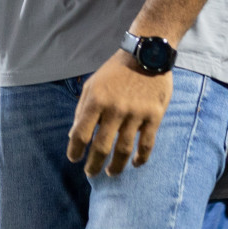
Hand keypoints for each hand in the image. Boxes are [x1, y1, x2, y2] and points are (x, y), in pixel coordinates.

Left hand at [67, 50, 172, 175]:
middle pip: (102, 147)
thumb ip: (82, 109)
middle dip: (93, 164)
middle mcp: (115, 109)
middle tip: (91, 173)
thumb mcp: (93, 84)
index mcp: (96, 100)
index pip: (81, 133)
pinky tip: (135, 164)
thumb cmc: (115, 70)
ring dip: (116, 166)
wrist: (147, 55)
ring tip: (111, 173)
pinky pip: (147, 144)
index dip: (75, 150)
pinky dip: (141, 158)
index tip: (74, 159)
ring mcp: (136, 114)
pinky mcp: (154, 116)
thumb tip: (73, 135)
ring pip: (124, 150)